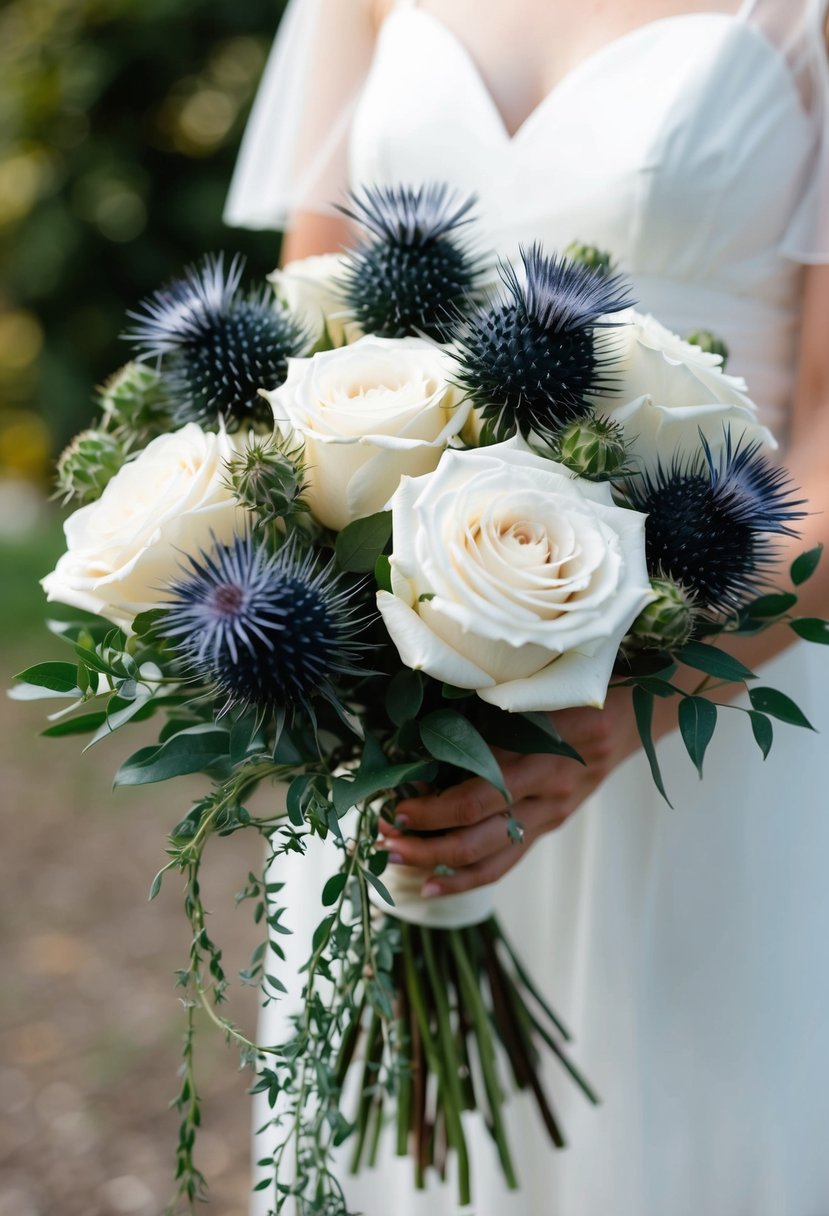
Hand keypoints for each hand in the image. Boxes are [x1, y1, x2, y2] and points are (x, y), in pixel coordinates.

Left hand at [378, 688, 643, 896]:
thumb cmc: (570, 694)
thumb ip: (484, 716)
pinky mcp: (549, 826)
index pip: (479, 794)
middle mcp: (547, 791)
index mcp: (542, 754)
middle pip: (478, 832)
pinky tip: (431, 883)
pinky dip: (466, 878)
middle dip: (425, 841)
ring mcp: (550, 814)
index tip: (396, 804)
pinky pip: (505, 862)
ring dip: (437, 863)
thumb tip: (420, 744)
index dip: (435, 807)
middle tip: (383, 838)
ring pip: (489, 857)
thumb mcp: (533, 694)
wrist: (626, 719)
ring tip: (395, 860)